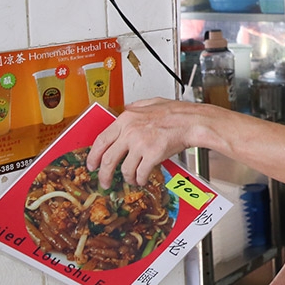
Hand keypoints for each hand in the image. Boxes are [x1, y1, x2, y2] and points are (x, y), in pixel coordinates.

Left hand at [86, 98, 212, 187]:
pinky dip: (140, 179)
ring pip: (124, 169)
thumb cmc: (177, 113)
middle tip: (104, 181)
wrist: (193, 121)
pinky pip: (140, 173)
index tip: (92, 164)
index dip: (93, 156)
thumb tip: (126, 108)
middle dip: (104, 174)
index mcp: (126, 118)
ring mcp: (140, 144)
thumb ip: (136, 106)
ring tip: (131, 180)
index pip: (101, 140)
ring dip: (127, 178)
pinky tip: (142, 179)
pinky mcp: (152, 155)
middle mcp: (130, 131)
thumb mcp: (151, 102)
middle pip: (108, 158)